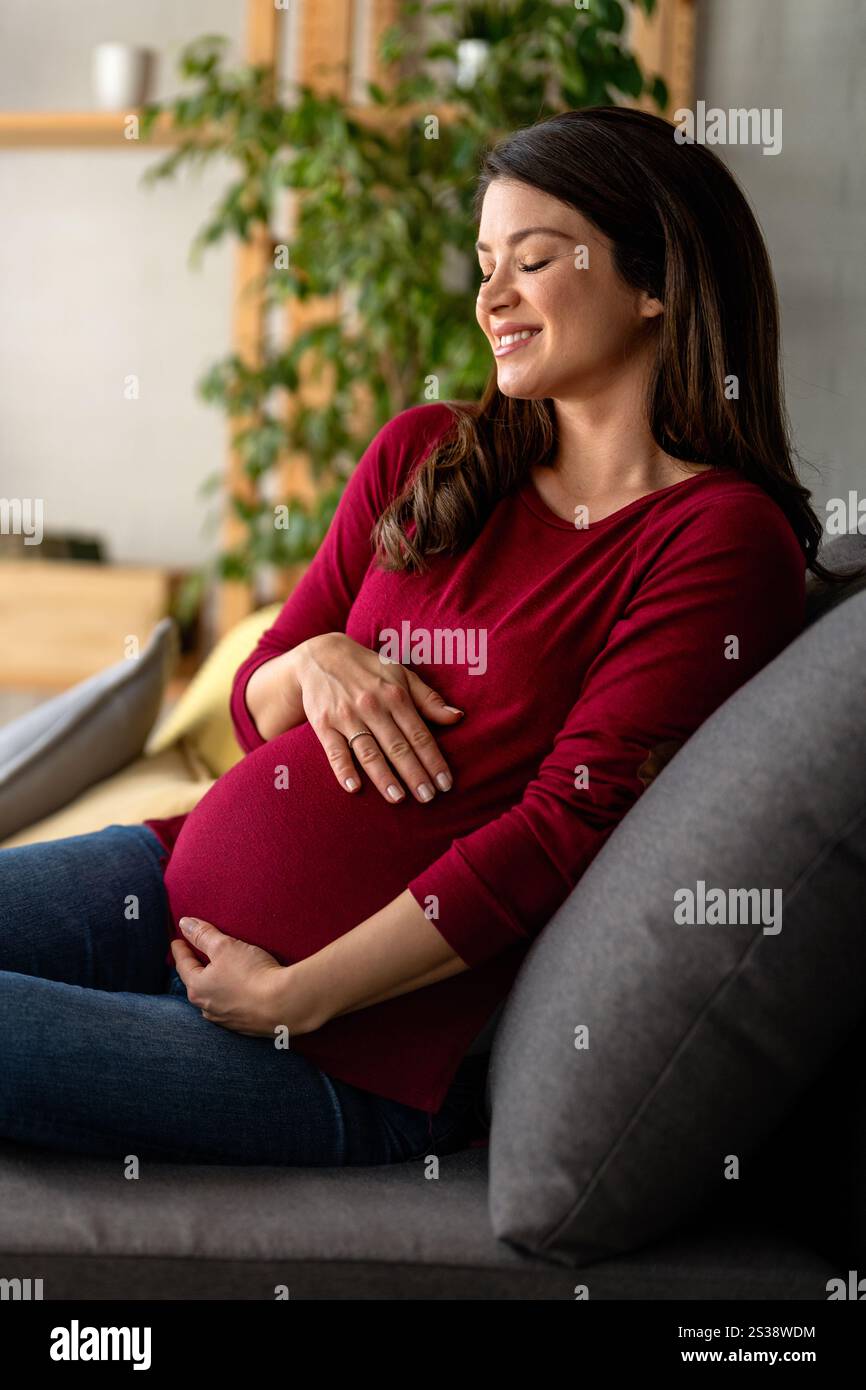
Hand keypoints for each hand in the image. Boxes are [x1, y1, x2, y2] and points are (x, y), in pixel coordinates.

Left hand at [170, 918, 318, 1038]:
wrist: (284, 1004)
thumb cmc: (251, 973)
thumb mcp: (225, 946)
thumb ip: (203, 935)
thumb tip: (185, 924)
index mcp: (198, 988)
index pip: (183, 964)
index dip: (181, 949)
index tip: (177, 941)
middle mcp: (207, 1007)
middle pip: (196, 983)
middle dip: (195, 969)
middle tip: (194, 957)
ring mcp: (225, 1020)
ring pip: (213, 998)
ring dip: (213, 985)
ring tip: (218, 975)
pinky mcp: (244, 1026)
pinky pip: (231, 1007)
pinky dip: (231, 997)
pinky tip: (238, 992)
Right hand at [293, 632, 464, 803]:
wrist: (321, 656)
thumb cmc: (368, 668)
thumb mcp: (401, 674)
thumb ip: (428, 699)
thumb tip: (458, 717)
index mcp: (395, 695)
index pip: (419, 734)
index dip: (433, 760)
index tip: (445, 783)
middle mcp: (372, 706)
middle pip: (398, 747)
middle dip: (415, 774)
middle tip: (428, 798)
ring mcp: (347, 716)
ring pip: (369, 752)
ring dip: (384, 777)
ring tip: (398, 798)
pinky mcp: (324, 724)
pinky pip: (335, 751)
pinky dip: (344, 770)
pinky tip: (354, 788)